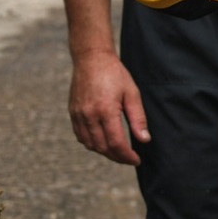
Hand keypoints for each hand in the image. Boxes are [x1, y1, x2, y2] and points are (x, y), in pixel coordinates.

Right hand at [68, 50, 148, 165]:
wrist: (92, 59)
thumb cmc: (115, 74)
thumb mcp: (132, 93)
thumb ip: (138, 118)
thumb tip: (144, 140)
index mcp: (106, 111)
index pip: (116, 143)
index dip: (127, 156)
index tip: (137, 159)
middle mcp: (89, 116)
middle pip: (103, 147)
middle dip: (117, 157)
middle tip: (130, 158)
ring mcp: (78, 115)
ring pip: (90, 144)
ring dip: (104, 152)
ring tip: (118, 152)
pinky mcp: (73, 113)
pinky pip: (81, 136)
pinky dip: (92, 143)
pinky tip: (103, 142)